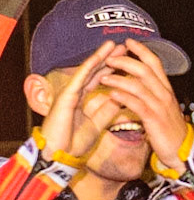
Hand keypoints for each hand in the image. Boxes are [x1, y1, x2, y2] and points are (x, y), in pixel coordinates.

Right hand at [38, 42, 125, 162]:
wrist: (60, 155)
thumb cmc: (75, 143)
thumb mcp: (98, 125)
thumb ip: (108, 111)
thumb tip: (122, 98)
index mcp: (83, 99)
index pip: (100, 80)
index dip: (112, 69)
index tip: (127, 60)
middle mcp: (76, 93)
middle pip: (95, 71)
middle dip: (109, 59)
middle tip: (124, 46)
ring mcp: (70, 92)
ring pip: (87, 71)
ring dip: (100, 57)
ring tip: (113, 44)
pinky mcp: (66, 96)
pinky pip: (80, 79)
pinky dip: (89, 67)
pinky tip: (99, 57)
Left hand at [96, 40, 189, 171]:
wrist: (182, 152)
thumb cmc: (169, 131)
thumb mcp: (164, 108)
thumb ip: (153, 94)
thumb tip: (137, 83)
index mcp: (166, 90)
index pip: (155, 63)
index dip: (142, 51)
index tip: (128, 42)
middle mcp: (164, 95)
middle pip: (145, 70)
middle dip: (126, 61)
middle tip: (109, 58)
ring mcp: (160, 107)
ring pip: (139, 86)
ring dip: (119, 79)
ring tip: (103, 77)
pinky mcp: (154, 120)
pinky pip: (137, 105)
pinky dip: (124, 97)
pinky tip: (112, 94)